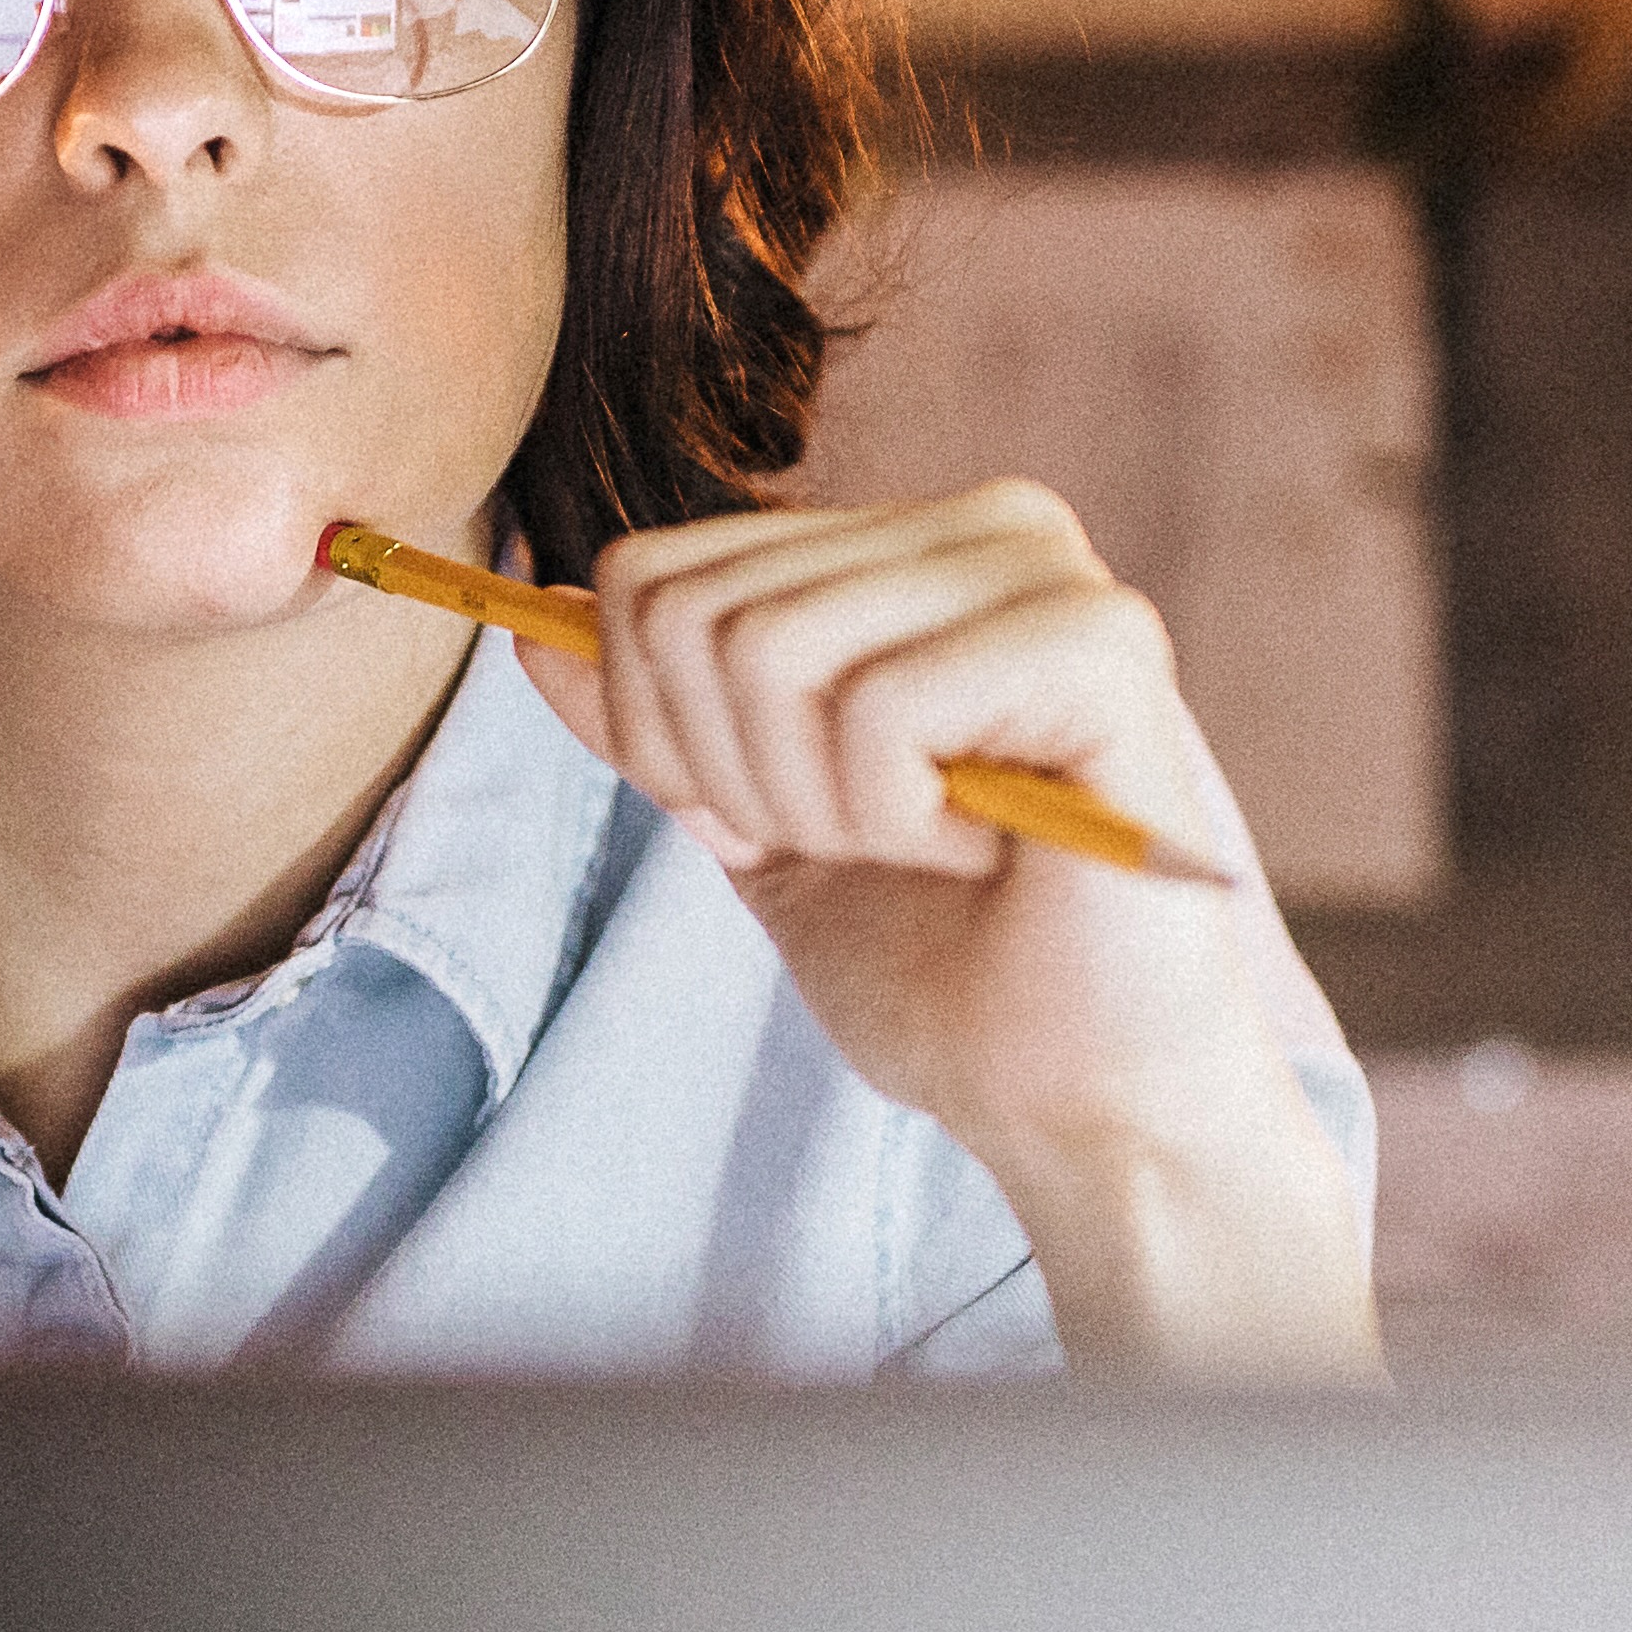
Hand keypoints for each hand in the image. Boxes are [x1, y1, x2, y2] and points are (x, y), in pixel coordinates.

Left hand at [504, 483, 1378, 1381]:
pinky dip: (895, 818)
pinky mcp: (1100, 646)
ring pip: (769, 649)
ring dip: (820, 807)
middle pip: (691, 609)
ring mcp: (1052, 572)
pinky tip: (992, 848)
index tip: (776, 823)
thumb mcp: (753, 827)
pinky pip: (878, 707)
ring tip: (936, 847)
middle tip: (869, 847)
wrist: (1080, 1107)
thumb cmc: (943, 973)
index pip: (652, 574)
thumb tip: (530, 617)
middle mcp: (988, 524)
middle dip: (735, 778)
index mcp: (911, 546)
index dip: (659, 737)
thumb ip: (653, 718)